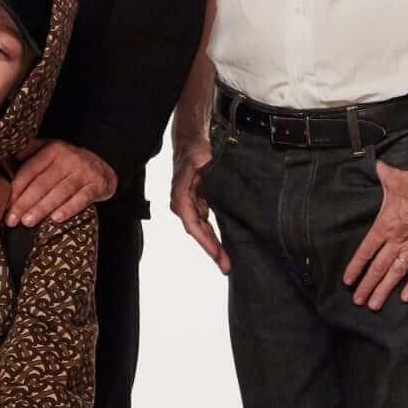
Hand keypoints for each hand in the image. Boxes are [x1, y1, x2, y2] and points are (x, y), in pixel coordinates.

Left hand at [7, 139, 114, 225]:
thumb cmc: (68, 164)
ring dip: (42, 208)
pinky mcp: (97, 185)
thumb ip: (31, 151)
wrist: (102, 169)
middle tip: (12, 220)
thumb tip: (9, 157)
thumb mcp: (51, 151)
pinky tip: (55, 219)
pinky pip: (81, 199)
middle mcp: (68, 158)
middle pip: (42, 183)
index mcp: (53, 149)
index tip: (5, 205)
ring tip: (27, 222)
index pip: (30, 170)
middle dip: (24, 203)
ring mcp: (84, 172)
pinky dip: (68, 209)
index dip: (16, 189)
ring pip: (59, 192)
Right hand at [168, 131, 228, 272]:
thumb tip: (207, 200)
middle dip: (213, 250)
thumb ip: (201, 183)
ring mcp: (190, 205)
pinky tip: (224, 245)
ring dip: (214, 245)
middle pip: (199, 232)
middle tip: (226, 266)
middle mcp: (183, 204)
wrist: (192, 140)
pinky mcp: (199, 203)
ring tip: (226, 262)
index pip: (194, 225)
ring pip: (203, 230)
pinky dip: (214, 235)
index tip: (217, 255)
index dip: (206, 242)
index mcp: (181, 198)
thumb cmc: (195, 151)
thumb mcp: (198, 164)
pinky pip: (206, 223)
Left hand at [343, 154, 407, 309]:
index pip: (365, 251)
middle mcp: (398, 240)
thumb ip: (382, 174)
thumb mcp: (392, 177)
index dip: (356, 268)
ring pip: (396, 273)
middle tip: (358, 301)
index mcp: (385, 225)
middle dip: (367, 286)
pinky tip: (405, 297)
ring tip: (374, 305)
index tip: (348, 281)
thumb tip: (376, 164)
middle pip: (378, 267)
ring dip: (384, 289)